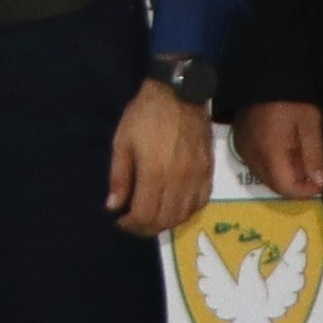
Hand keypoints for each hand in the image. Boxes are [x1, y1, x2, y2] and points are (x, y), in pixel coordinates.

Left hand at [107, 83, 214, 235]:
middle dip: (146, 228)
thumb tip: (113, 206)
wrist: (179, 94)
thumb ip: (119, 177)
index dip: (131, 225)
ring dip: (166, 222)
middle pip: (166, 220)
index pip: (145, 215)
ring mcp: (198, 177)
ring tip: (151, 217)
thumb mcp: (122, 142)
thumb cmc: (145, 116)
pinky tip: (174, 207)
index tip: (120, 221)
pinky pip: (201, 202)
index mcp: (155, 174)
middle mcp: (180, 181)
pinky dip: (186, 212)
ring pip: (184, 215)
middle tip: (133, 223)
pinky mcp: (209, 172)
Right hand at [234, 101, 322, 199]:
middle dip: (296, 185)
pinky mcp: (240, 143)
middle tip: (313, 170)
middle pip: (274, 186)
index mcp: (269, 154)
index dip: (306, 191)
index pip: (286, 188)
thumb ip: (314, 157)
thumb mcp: (310, 125)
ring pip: (265, 177)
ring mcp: (243, 150)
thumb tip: (322, 184)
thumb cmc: (291, 100)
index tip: (321, 181)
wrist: (263, 75)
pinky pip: (257, 165)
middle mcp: (252, 157)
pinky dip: (273, 166)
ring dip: (284, 176)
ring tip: (300, 158)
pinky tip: (285, 151)